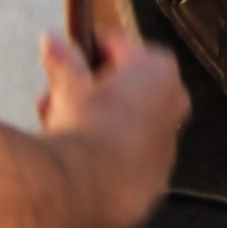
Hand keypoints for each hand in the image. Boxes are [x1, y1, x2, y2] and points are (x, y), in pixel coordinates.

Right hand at [35, 25, 191, 227]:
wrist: (89, 187)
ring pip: (125, 122)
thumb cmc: (87, 128)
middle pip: (124, 86)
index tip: (68, 54)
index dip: (88, 50)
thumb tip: (53, 40)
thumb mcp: (68, 86)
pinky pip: (127, 156)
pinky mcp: (155, 178)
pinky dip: (107, 153)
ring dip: (94, 122)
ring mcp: (167, 144)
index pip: (119, 47)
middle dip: (87, 90)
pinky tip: (77, 158)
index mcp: (159, 70)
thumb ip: (64, 60)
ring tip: (56, 126)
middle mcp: (173, 104)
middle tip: (57, 95)